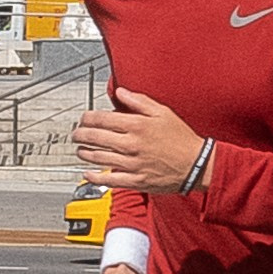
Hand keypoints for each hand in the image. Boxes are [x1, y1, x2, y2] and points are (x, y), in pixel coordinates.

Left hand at [74, 89, 207, 194]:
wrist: (196, 164)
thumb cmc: (181, 139)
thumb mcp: (163, 112)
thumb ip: (139, 101)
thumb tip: (120, 92)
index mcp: (137, 126)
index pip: (102, 119)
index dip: (87, 118)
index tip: (83, 118)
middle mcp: (132, 144)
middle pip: (96, 137)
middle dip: (81, 134)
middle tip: (76, 134)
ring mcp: (132, 164)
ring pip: (99, 157)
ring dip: (84, 153)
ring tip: (80, 150)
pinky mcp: (136, 180)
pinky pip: (110, 180)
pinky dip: (95, 177)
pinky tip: (87, 174)